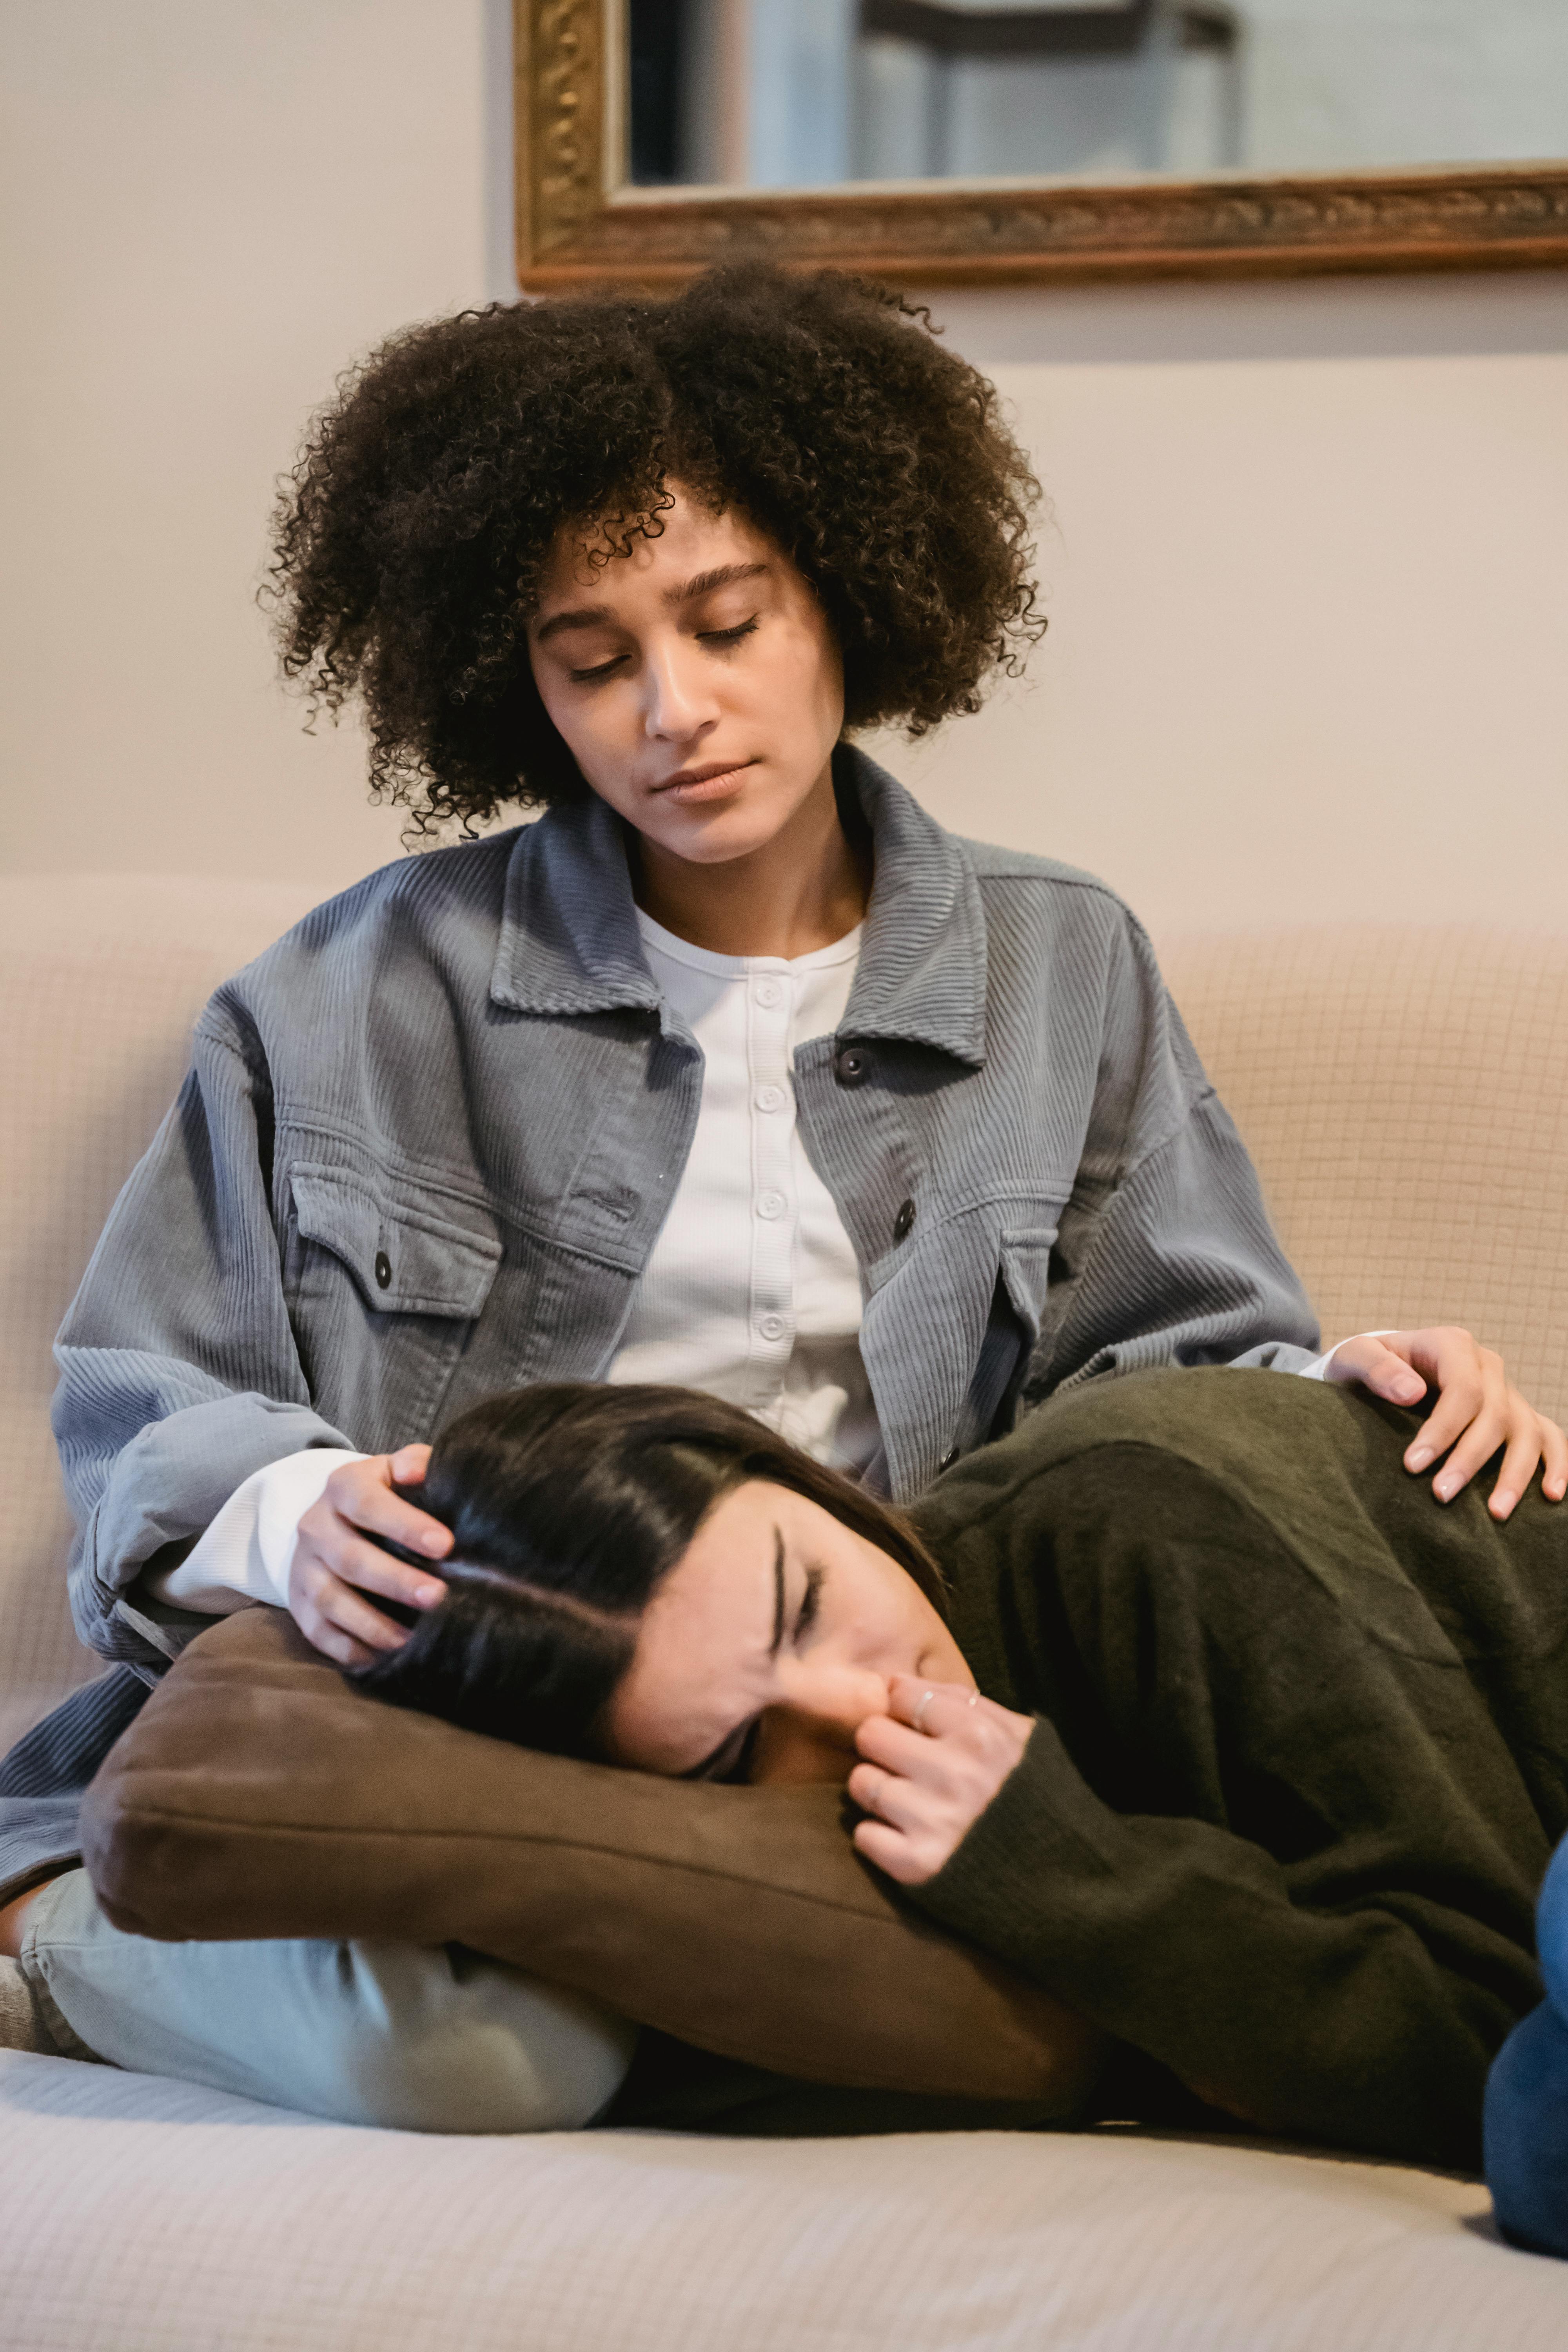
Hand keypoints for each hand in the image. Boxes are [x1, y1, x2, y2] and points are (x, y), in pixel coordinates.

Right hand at [288, 1446, 450, 1665]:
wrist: (332, 1518)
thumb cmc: (383, 1495)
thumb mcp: (394, 1470)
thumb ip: (414, 1463)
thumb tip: (423, 1469)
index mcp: (342, 1486)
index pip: (369, 1503)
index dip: (405, 1524)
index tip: (445, 1545)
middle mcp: (315, 1526)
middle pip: (351, 1558)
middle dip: (395, 1580)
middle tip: (437, 1597)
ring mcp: (303, 1567)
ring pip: (332, 1599)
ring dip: (372, 1624)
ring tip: (412, 1640)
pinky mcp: (298, 1603)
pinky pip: (317, 1631)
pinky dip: (348, 1648)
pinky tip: (381, 1659)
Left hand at [847, 1674, 1033, 1886]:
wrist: (1065, 1875)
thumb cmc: (1034, 1793)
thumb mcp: (1016, 1736)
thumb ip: (964, 1702)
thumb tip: (899, 1681)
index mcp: (980, 1736)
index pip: (900, 1695)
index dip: (901, 1708)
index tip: (912, 1724)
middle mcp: (955, 1775)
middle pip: (870, 1734)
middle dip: (882, 1746)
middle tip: (904, 1764)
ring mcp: (935, 1821)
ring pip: (862, 1783)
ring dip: (878, 1791)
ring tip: (908, 1801)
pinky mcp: (918, 1865)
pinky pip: (863, 1836)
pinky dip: (878, 1837)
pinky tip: (907, 1835)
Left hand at [1326, 1328, 1567, 1520]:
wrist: (1381, 1370)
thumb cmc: (1366, 1365)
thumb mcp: (1356, 1356)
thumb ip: (1375, 1368)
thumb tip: (1411, 1392)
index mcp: (1452, 1345)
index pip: (1462, 1389)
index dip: (1442, 1430)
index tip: (1412, 1466)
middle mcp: (1488, 1367)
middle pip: (1495, 1415)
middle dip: (1470, 1459)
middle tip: (1441, 1496)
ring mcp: (1508, 1392)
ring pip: (1527, 1432)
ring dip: (1515, 1474)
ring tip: (1496, 1513)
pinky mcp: (1517, 1416)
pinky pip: (1548, 1437)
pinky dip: (1556, 1464)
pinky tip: (1553, 1495)